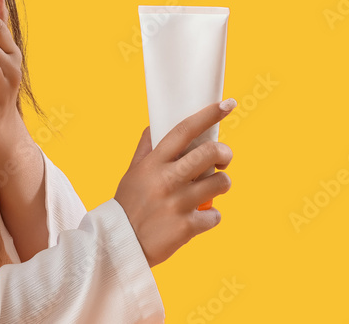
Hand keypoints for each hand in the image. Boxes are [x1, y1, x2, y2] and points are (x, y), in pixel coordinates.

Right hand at [114, 99, 235, 266]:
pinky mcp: (187, 227)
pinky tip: (198, 217)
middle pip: (210, 153)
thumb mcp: (132, 172)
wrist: (120, 244)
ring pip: (221, 183)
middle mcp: (167, 179)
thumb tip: (155, 125)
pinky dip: (211, 216)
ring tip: (211, 190)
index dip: (209, 115)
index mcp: (154, 163)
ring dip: (221, 185)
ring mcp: (178, 203)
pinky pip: (216, 215)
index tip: (228, 104)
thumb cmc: (128, 204)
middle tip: (223, 160)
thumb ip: (146, 148)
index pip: (184, 130)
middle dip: (225, 154)